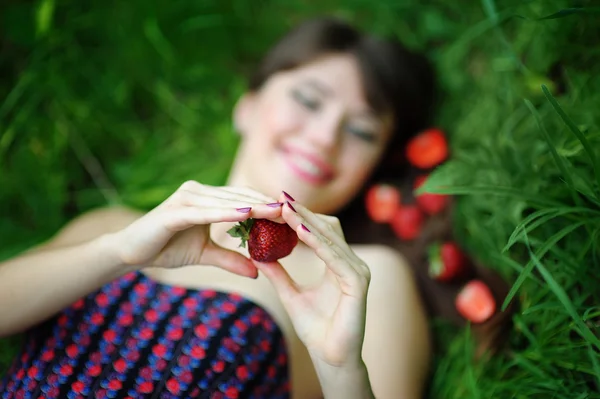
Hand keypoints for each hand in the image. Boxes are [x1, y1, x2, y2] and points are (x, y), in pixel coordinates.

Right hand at [112, 181, 282, 276]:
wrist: (131, 253)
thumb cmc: (166, 249)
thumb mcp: (205, 255)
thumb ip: (230, 259)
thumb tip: (257, 272)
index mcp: (206, 198)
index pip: (242, 198)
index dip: (266, 204)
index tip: (290, 213)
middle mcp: (197, 192)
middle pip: (238, 196)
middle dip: (266, 204)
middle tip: (292, 211)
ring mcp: (185, 198)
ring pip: (226, 201)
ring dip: (252, 206)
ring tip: (276, 211)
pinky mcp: (174, 211)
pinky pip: (205, 212)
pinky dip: (225, 213)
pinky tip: (245, 214)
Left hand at [253, 195, 370, 367]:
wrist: (331, 359)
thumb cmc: (315, 329)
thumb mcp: (290, 294)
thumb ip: (277, 273)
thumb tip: (256, 254)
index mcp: (340, 264)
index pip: (321, 231)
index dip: (301, 216)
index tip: (277, 202)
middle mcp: (352, 263)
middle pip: (327, 227)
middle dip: (302, 212)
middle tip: (278, 197)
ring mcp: (358, 271)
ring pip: (331, 237)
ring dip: (306, 221)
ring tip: (284, 208)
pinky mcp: (358, 283)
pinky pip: (335, 257)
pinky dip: (316, 242)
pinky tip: (297, 231)